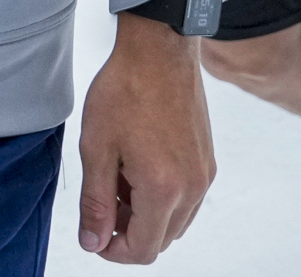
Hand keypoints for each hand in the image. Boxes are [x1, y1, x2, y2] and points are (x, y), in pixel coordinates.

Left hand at [77, 14, 214, 262]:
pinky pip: (186, 198)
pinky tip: (135, 166)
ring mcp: (204, 174)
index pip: (142, 249)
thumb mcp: (96, 148)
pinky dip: (160, 197)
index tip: (94, 234)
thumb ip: (95, 202)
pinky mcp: (207, 161)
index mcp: (164, 189)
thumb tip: (93, 240)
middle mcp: (192, 187)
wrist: (159, 50)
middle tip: (101, 200)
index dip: (112, 250)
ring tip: (116, 178)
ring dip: (144, 214)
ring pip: (174, 221)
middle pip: (161, 239)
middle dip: (127, 230)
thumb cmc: (127, 89)